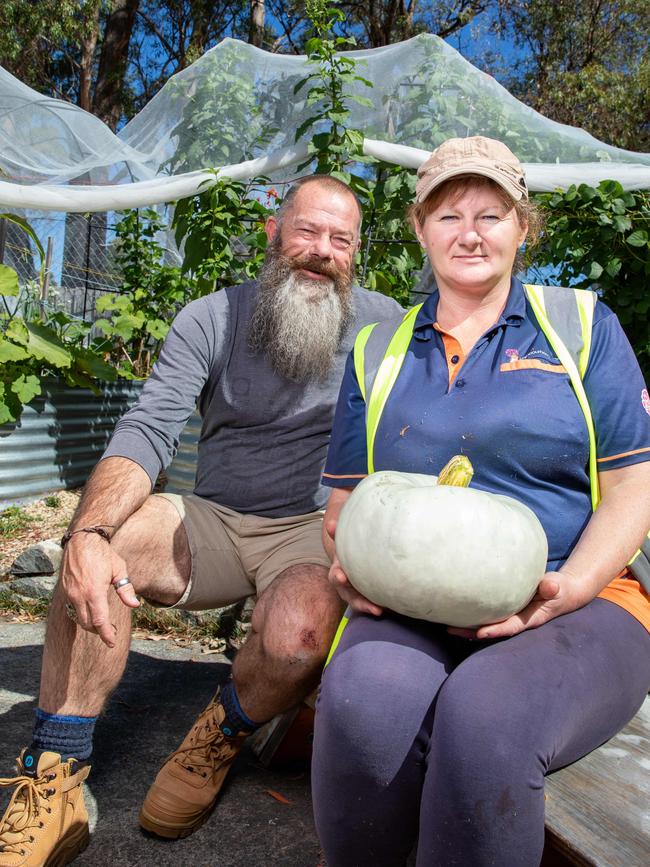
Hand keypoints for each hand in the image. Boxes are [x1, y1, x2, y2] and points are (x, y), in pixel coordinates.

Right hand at [60, 533, 139, 646]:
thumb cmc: (103, 554)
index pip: (100, 621)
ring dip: (90, 624)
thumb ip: (126, 590)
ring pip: (78, 617)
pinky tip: (91, 610)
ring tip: (102, 623)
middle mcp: (79, 596)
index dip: (106, 634)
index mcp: (94, 592)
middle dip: (99, 631)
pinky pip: (72, 608)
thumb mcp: (119, 569)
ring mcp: (70, 593)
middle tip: (111, 632)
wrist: (82, 540)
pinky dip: (82, 614)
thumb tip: (135, 605)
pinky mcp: (65, 590)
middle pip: (88, 624)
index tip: (112, 642)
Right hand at [325, 517, 382, 616]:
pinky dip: (380, 607)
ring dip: (370, 608)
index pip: (336, 576)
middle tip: (373, 608)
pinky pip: (373, 605)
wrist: (354, 564)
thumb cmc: (349, 552)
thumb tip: (330, 523)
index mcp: (339, 573)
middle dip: (360, 603)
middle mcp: (346, 588)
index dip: (338, 577)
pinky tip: (392, 607)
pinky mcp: (367, 600)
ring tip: (380, 610)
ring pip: (361, 604)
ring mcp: (356, 596)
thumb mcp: (343, 543)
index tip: (343, 578)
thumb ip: (338, 535)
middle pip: (350, 597)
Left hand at [447, 571, 573, 639]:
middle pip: (492, 630)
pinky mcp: (506, 610)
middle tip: (450, 629)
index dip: (495, 630)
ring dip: (467, 627)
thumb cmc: (558, 588)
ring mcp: (511, 616)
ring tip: (446, 624)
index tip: (479, 632)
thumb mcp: (558, 586)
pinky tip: (457, 612)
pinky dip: (473, 616)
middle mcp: (517, 621)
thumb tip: (550, 585)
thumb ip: (552, 586)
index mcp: (529, 619)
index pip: (510, 627)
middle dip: (471, 632)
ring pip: (487, 624)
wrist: (561, 591)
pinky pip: (488, 616)